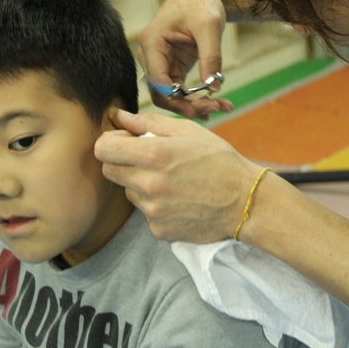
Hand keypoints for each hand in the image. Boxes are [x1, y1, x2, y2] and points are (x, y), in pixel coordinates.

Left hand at [95, 109, 260, 242]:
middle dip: (122, 162)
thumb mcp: (186, 132)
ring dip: (141, 184)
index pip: (102, 150)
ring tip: (172, 181)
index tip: (125, 141)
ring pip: (129, 192)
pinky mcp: (159, 230)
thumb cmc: (218, 160)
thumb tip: (118, 117)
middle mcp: (148, 185)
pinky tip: (180, 200)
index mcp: (153, 155)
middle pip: (110, 172)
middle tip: (148, 160)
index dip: (110, 143)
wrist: (245, 201)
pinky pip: (146, 213)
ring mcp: (152, 211)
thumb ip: (147, 123)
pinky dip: (157, 205)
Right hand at [138, 0, 233, 118]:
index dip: (177, 99)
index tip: (201, 108)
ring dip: (193, 104)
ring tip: (221, 107)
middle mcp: (150, 55)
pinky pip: (179, 88)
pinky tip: (215, 103)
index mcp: (152, 43)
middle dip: (186, 105)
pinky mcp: (172, 65)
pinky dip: (196, 97)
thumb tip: (214, 88)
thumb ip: (210, 57)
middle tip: (214, 111)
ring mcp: (160, 61)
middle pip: (161, 93)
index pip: (158, 81)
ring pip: (171, 94)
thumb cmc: (201, 2)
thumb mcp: (209, 27)